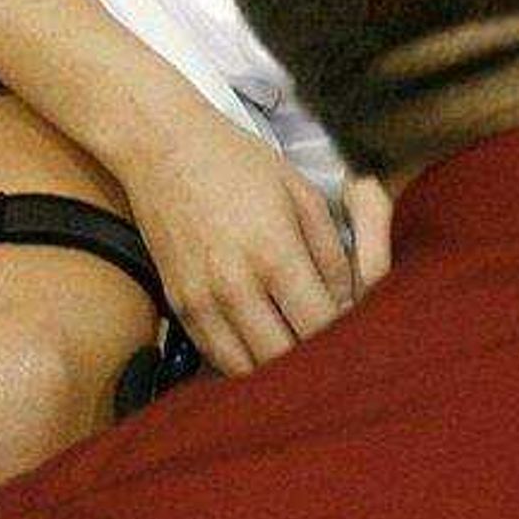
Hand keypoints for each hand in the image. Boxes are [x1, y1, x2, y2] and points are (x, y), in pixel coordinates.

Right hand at [117, 115, 364, 374]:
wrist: (163, 149)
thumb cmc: (240, 165)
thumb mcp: (302, 196)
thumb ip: (333, 256)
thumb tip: (350, 305)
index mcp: (274, 253)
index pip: (319, 325)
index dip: (343, 335)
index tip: (355, 329)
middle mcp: (235, 286)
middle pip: (285, 356)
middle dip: (313, 357)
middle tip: (329, 345)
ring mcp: (201, 301)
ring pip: (248, 369)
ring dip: (277, 366)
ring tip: (297, 347)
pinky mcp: (178, 307)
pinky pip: (216, 357)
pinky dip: (243, 361)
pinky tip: (262, 343)